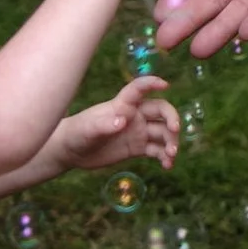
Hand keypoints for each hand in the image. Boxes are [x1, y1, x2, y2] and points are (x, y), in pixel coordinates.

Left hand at [57, 75, 179, 174]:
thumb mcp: (87, 130)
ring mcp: (138, 132)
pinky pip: (157, 150)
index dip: (151, 84)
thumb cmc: (76, 134)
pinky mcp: (138, 148)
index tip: (165, 85)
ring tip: (171, 155)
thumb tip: (122, 121)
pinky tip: (167, 165)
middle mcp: (134, 116)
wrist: (72, 151)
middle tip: (175, 130)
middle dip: (171, 117)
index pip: (139, 89)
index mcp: (121, 105)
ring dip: (171, 141)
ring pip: (162, 132)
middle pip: (160, 110)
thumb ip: (104, 125)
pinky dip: (165, 157)